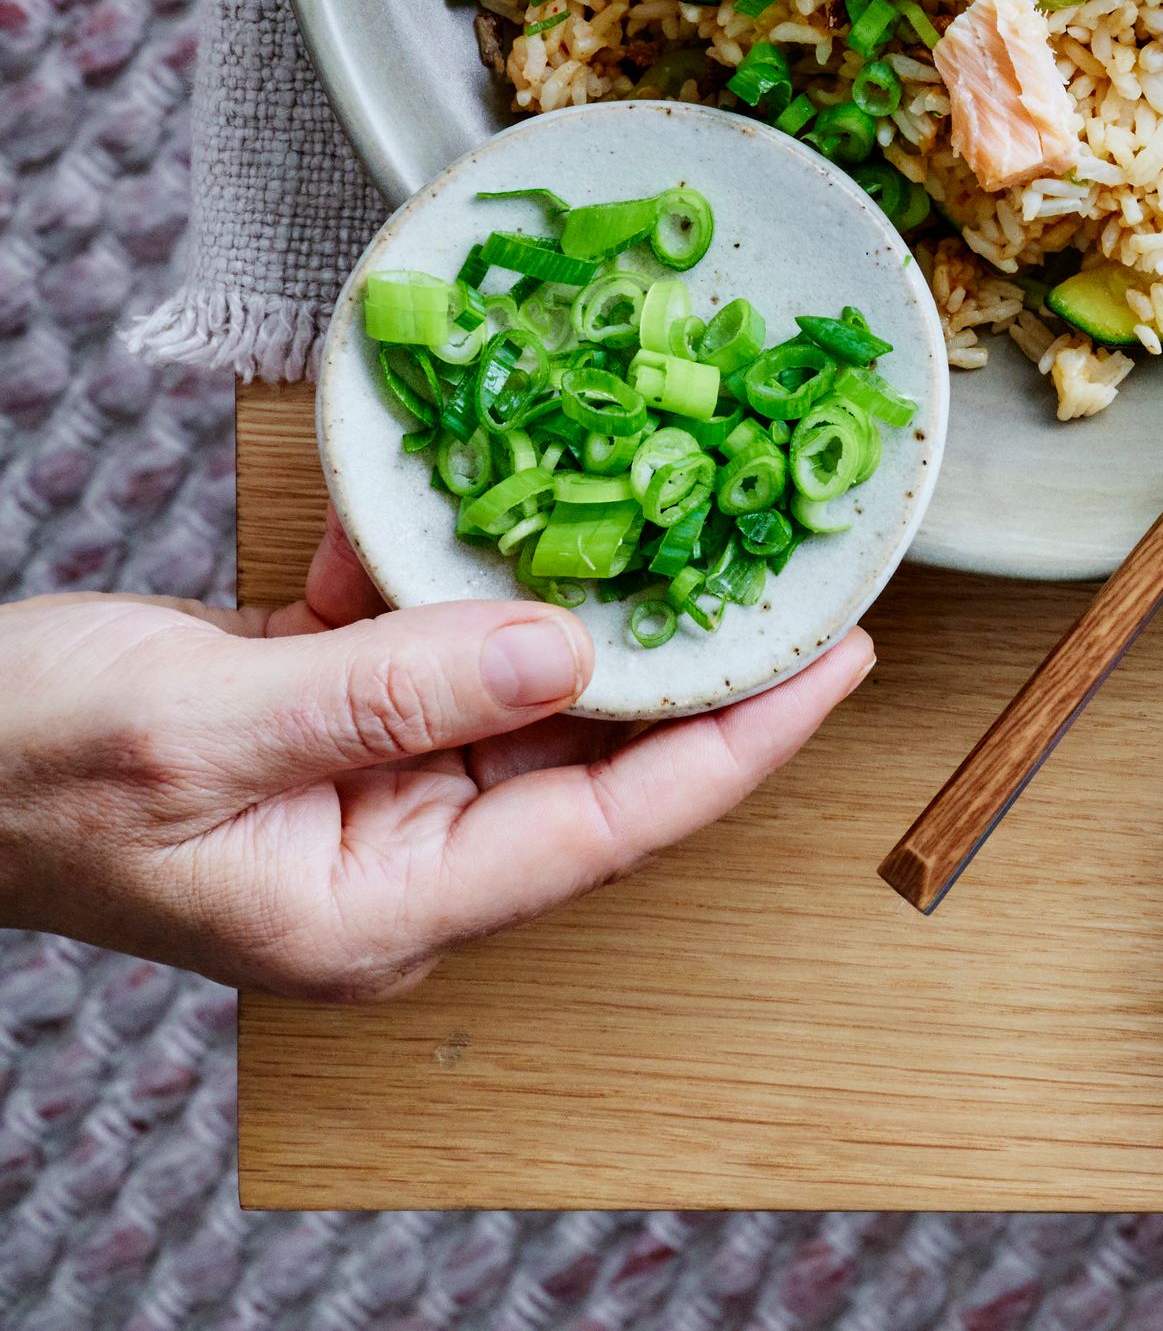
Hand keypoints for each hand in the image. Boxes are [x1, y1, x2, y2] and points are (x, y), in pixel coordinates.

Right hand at [0, 523, 867, 1000]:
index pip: (617, 822)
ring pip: (523, 679)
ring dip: (574, 587)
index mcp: (384, 909)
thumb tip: (572, 651)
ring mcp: (365, 789)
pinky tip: (475, 493)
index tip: (843, 654)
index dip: (743, 737)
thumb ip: (396, 692)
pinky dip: (452, 564)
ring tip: (674, 488)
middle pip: (592, 750)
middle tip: (790, 543)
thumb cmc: (11, 764)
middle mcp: (398, 860)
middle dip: (685, 644)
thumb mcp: (206, 724)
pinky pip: (434, 638)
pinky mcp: (325, 718)